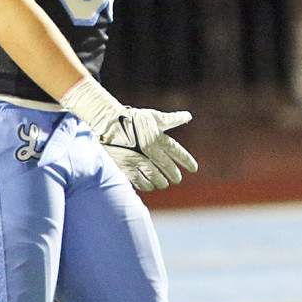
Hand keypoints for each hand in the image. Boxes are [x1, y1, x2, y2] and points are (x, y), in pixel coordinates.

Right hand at [60, 76, 197, 190]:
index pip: (176, 151)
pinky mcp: (125, 165)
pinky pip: (138, 180)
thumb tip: (188, 116)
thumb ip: (170, 119)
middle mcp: (148, 148)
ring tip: (163, 184)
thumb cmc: (132, 118)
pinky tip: (149, 186)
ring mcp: (136, 158)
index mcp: (156, 136)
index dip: (186, 160)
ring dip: (160, 181)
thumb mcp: (152, 116)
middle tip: (177, 179)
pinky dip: (145, 185)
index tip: (194, 169)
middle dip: (174, 174)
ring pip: (154, 176)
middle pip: (166, 166)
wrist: (107, 122)